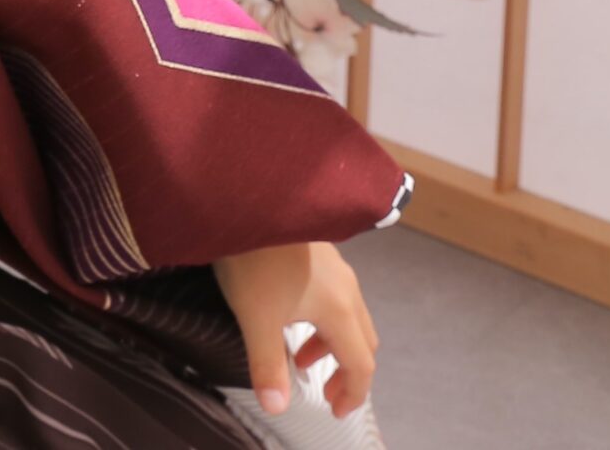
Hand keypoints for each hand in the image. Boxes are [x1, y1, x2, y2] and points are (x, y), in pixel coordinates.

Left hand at [212, 240, 378, 417]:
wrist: (248, 199)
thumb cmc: (253, 259)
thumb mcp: (255, 316)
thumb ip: (267, 363)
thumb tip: (276, 407)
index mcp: (339, 309)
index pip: (361, 363)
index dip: (353, 393)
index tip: (335, 410)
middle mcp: (347, 288)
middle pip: (362, 341)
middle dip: (346, 371)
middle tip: (323, 390)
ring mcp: (336, 267)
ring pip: (348, 317)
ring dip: (331, 344)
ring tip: (297, 356)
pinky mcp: (319, 251)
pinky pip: (335, 297)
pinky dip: (322, 320)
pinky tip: (290, 316)